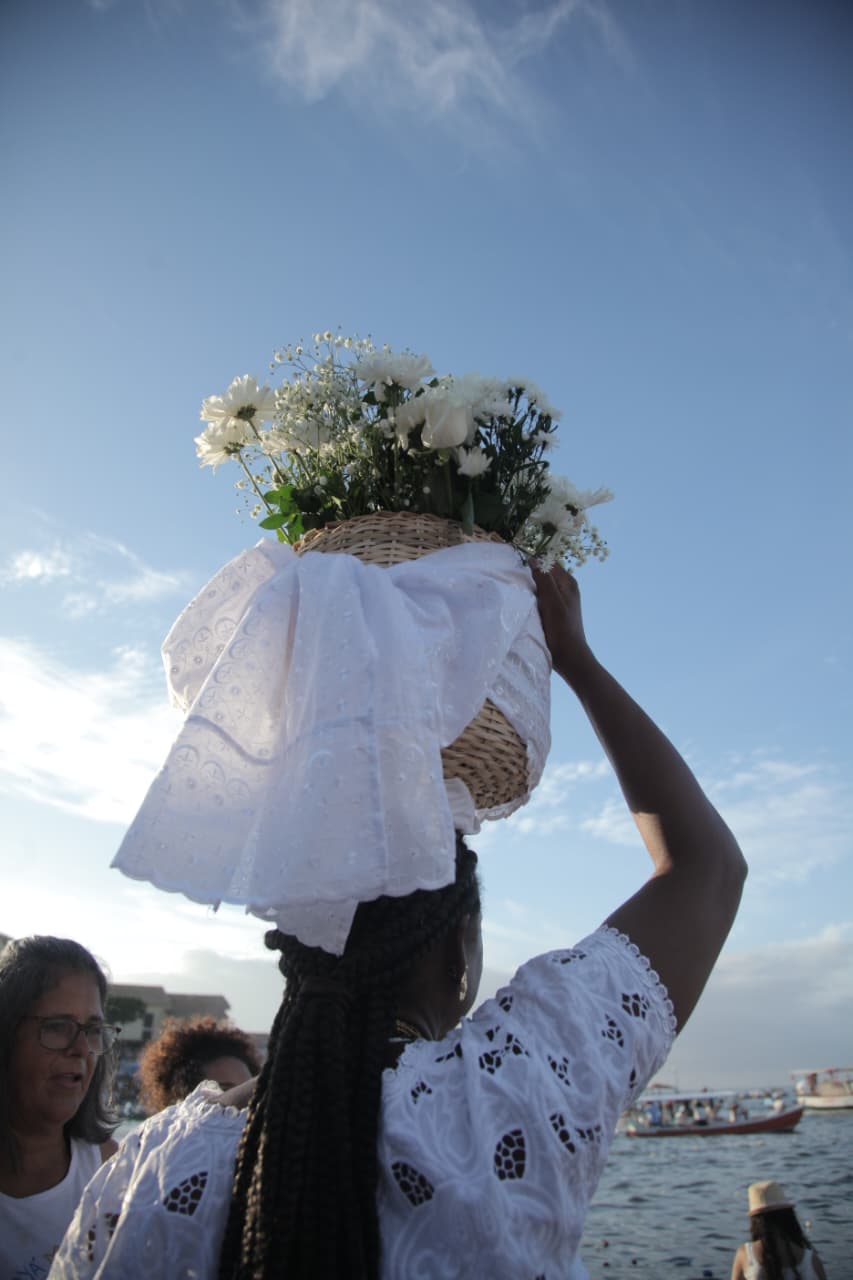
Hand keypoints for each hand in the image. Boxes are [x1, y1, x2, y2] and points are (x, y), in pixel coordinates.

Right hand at [530, 562, 593, 684]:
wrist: (569, 656)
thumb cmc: (561, 628)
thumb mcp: (552, 601)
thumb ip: (544, 579)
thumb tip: (534, 559)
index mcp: (568, 582)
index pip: (549, 562)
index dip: (535, 562)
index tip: (520, 568)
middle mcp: (566, 588)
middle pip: (546, 573)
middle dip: (533, 575)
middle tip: (518, 581)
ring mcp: (561, 600)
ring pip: (543, 586)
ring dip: (532, 587)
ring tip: (521, 592)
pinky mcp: (555, 611)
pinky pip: (542, 597)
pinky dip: (534, 598)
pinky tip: (527, 604)